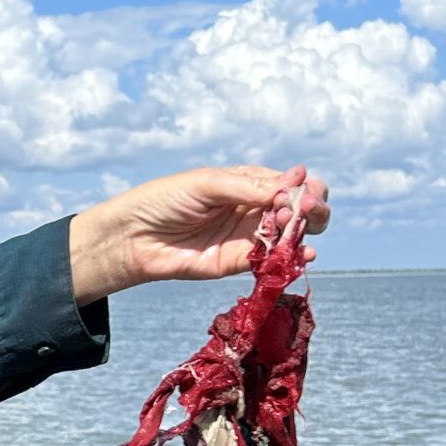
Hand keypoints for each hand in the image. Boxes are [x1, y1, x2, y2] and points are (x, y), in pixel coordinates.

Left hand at [68, 164, 331, 302]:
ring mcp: (248, 236)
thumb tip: (292, 185)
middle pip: (301, 208)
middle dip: (312, 208)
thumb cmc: (164, 200)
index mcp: (249, 182)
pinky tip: (303, 253)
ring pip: (292, 235)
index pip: (292, 182)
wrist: (133, 237)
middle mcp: (254, 208)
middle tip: (303, 211)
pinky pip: (273, 261)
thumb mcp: (207, 184)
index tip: (300, 193)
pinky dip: (294, 257)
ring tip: (289, 226)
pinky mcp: (238, 263)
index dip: (305, 188)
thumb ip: (248, 187)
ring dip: (302, 230)